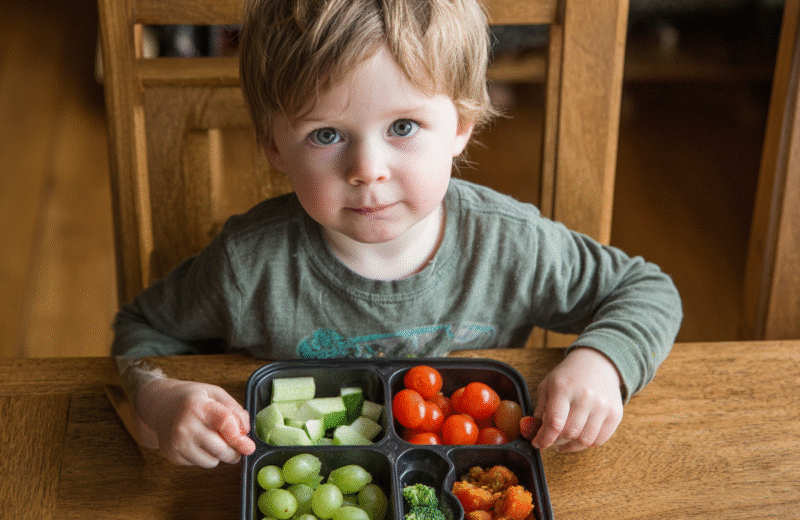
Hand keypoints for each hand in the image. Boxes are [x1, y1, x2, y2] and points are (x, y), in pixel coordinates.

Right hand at [134, 377, 256, 467]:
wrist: (160, 405)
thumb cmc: (192, 399)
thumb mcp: (215, 394)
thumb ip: (234, 409)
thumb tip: (246, 431)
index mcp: (198, 406)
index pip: (225, 424)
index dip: (240, 438)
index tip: (249, 446)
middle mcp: (185, 425)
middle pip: (220, 449)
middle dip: (234, 453)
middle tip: (238, 451)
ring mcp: (177, 442)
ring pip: (210, 461)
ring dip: (218, 456)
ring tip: (213, 441)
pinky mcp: (172, 455)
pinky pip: (198, 464)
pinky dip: (204, 457)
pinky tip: (198, 443)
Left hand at [530, 347, 622, 452]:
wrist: (597, 363)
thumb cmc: (569, 376)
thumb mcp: (548, 385)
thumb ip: (539, 410)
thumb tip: (532, 433)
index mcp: (564, 388)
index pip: (554, 422)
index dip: (544, 438)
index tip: (538, 443)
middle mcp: (585, 397)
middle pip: (569, 433)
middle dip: (555, 441)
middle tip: (550, 440)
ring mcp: (603, 406)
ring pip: (585, 440)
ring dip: (571, 445)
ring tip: (563, 441)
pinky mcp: (615, 414)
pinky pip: (600, 440)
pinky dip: (586, 444)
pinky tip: (578, 438)